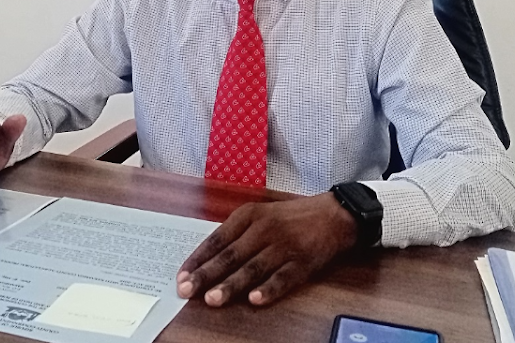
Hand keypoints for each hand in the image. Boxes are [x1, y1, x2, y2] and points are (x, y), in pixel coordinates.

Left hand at [176, 192, 357, 306]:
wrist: (332, 214)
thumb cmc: (291, 217)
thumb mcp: (261, 215)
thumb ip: (237, 234)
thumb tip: (208, 259)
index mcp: (249, 215)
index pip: (217, 239)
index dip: (198, 259)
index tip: (181, 275)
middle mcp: (264, 229)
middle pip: (230, 255)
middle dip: (206, 274)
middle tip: (187, 290)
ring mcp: (284, 246)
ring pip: (252, 268)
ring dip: (231, 285)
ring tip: (212, 299)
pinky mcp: (303, 262)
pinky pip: (283, 278)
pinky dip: (268, 289)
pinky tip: (254, 300)